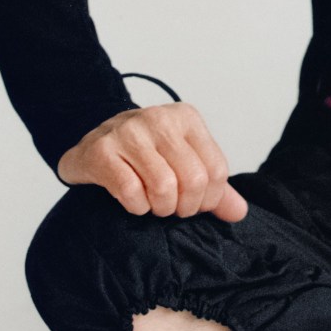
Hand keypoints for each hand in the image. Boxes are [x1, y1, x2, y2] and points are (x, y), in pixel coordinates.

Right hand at [57, 102, 248, 221]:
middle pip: (194, 180)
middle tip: (173, 208)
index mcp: (186, 118)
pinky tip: (134, 201)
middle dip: (185, 207)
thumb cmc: (143, 156)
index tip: (195, 204)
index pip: (216, 169)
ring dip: (160, 208)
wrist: (91, 145)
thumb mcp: (182, 162)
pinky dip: (137, 207)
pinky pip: (131, 192)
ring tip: (153, 205)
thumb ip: (213, 186)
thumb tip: (239, 213)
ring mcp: (128, 132)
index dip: (209, 199)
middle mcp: (159, 119)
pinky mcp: (102, 151)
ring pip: (164, 187)